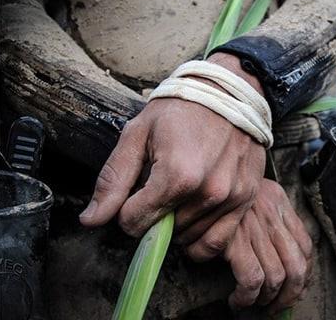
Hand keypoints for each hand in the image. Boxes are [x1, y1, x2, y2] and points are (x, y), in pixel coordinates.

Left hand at [80, 53, 266, 261]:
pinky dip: (200, 241)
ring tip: (180, 195)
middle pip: (161, 232)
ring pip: (187, 239)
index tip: (136, 190)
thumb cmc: (181, 108)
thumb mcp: (137, 134)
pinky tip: (193, 220)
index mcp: (176, 175)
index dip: (127, 210)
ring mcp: (230, 198)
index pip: (134, 223)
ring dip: (176, 226)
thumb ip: (113, 180)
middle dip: (153, 216)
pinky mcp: (246, 200)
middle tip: (160, 187)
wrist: (230, 93)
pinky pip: (217, 243)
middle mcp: (207, 193)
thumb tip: (90, 221)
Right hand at [224, 179, 312, 313]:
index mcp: (278, 202)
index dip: (304, 273)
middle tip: (277, 305)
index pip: (305, 245)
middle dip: (291, 294)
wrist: (198, 178)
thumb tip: (284, 254)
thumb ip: (270, 215)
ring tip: (256, 303)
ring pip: (277, 277)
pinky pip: (252, 279)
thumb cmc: (220, 189)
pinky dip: (247, 297)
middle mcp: (271, 214)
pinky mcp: (234, 241)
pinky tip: (237, 299)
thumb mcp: (252, 193)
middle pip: (297, 266)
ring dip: (268, 299)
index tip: (295, 287)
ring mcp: (254, 228)